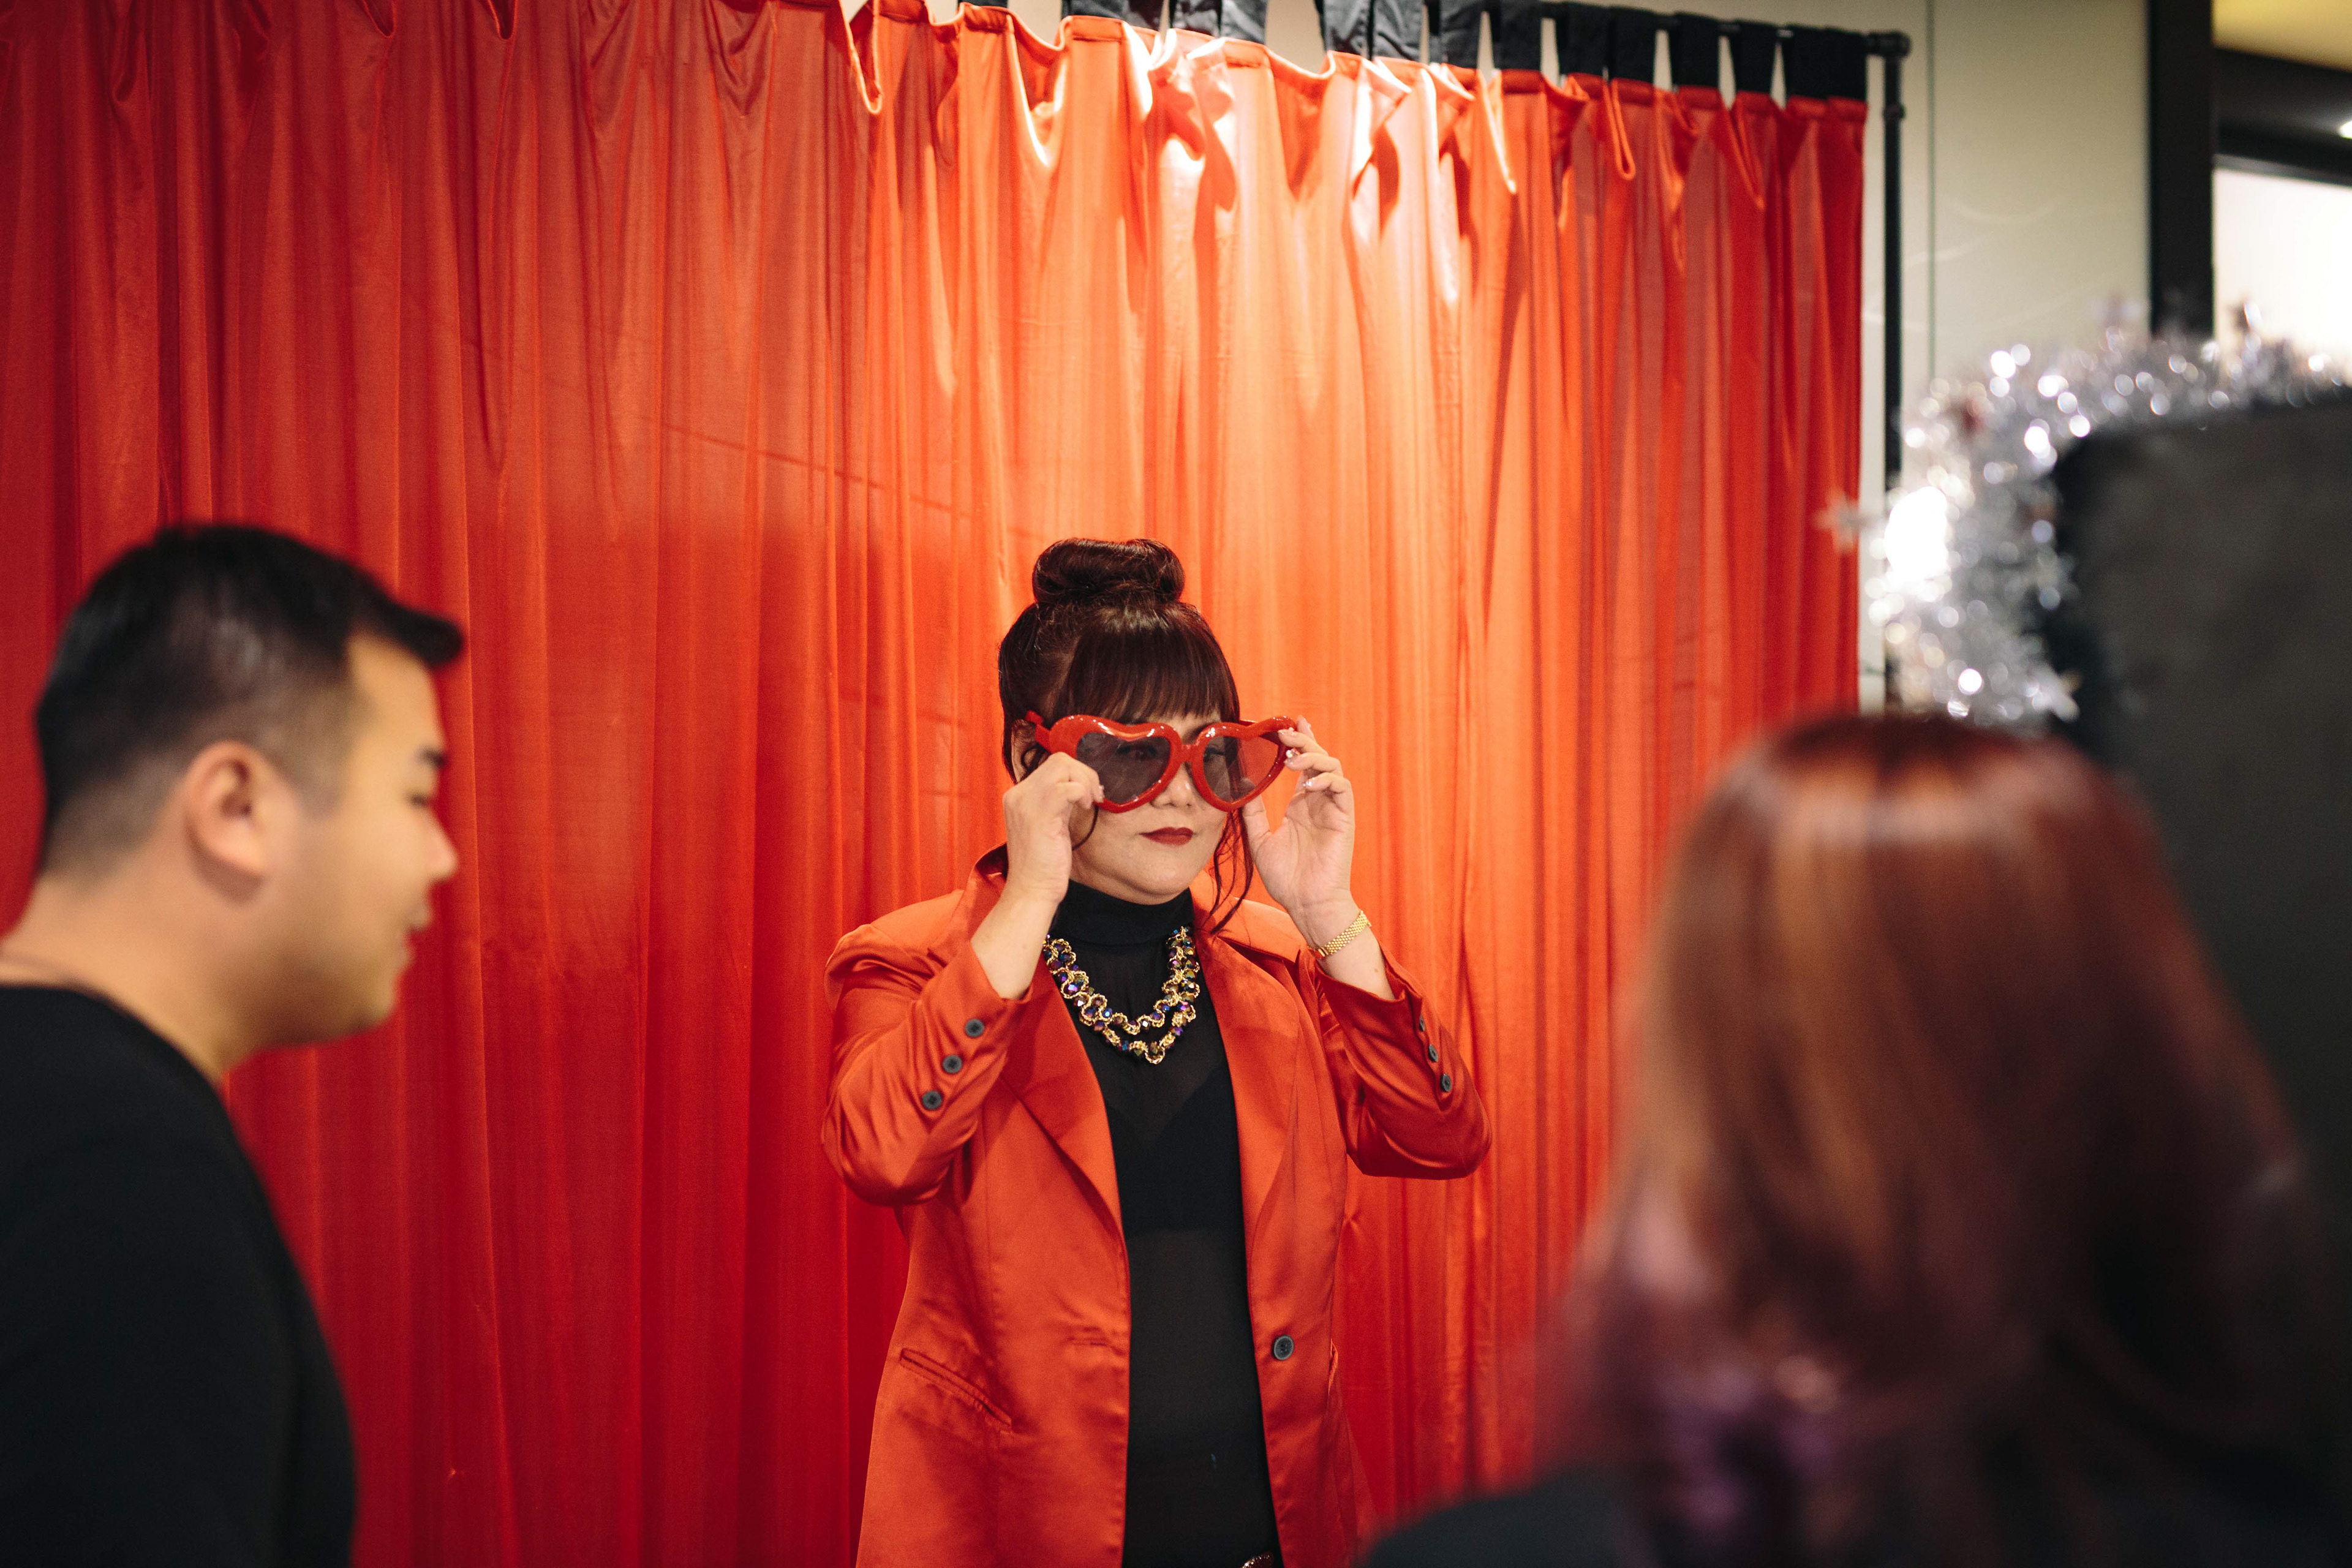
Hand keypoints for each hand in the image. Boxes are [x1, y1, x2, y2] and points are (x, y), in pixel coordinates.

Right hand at [999, 751, 1103, 907]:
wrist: (1031, 891)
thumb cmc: (1043, 865)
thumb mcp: (1048, 825)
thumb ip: (1057, 803)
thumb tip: (1079, 787)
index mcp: (1018, 796)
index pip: (1051, 766)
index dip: (1076, 774)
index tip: (1089, 795)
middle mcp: (1018, 794)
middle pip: (1058, 760)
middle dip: (1084, 774)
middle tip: (1094, 797)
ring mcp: (1026, 802)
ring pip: (1063, 766)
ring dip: (1085, 781)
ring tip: (1090, 803)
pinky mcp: (1040, 815)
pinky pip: (1068, 787)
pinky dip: (1083, 793)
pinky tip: (1086, 808)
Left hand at [1240, 718, 1358, 948]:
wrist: (1307, 904)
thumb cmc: (1287, 878)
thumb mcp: (1260, 839)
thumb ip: (1253, 812)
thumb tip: (1240, 785)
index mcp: (1301, 804)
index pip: (1302, 764)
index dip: (1298, 741)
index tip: (1285, 723)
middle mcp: (1318, 801)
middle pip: (1317, 758)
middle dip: (1303, 740)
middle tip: (1284, 732)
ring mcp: (1332, 808)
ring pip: (1332, 766)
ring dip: (1313, 756)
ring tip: (1292, 757)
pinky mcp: (1344, 817)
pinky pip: (1342, 788)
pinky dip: (1327, 779)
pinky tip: (1308, 783)